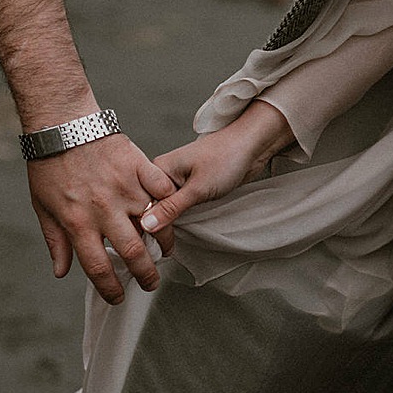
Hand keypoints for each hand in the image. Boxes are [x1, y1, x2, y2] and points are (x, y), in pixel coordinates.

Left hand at [28, 133, 177, 304]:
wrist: (61, 123)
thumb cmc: (49, 165)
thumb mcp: (43, 207)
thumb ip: (56, 242)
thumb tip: (61, 272)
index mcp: (78, 222)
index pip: (99, 268)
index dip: (110, 289)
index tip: (117, 297)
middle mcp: (104, 209)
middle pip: (134, 253)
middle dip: (146, 276)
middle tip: (150, 283)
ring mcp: (124, 187)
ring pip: (155, 224)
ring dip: (163, 243)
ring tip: (163, 252)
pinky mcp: (138, 166)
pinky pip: (162, 190)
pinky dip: (168, 203)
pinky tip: (167, 213)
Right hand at [139, 100, 296, 248]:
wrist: (251, 145)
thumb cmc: (226, 157)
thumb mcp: (197, 188)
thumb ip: (171, 208)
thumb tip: (146, 224)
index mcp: (158, 169)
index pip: (141, 203)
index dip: (144, 225)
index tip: (151, 245)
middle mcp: (163, 175)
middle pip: (149, 207)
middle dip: (155, 227)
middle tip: (162, 248)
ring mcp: (175, 181)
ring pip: (164, 209)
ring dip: (168, 224)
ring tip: (169, 243)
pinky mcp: (188, 187)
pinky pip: (177, 207)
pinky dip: (179, 218)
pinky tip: (180, 229)